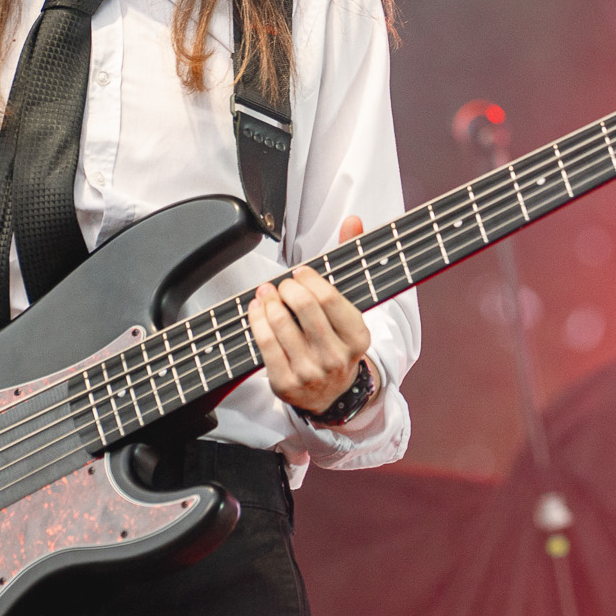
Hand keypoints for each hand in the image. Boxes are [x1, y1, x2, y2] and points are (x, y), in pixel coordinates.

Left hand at [248, 216, 374, 415]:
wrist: (332, 395)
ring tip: (265, 292)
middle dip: (287, 288)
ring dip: (268, 301)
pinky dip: (256, 320)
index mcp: (359, 336)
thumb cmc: (338, 341)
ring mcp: (311, 372)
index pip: (329, 299)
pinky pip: (265, 343)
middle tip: (282, 283)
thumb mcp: (350, 307)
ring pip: (281, 325)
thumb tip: (353, 220)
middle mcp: (337, 356)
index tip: (299, 272)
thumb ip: (350, 261)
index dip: (309, 279)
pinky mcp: (286, 383)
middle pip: (305, 308)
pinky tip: (256, 310)